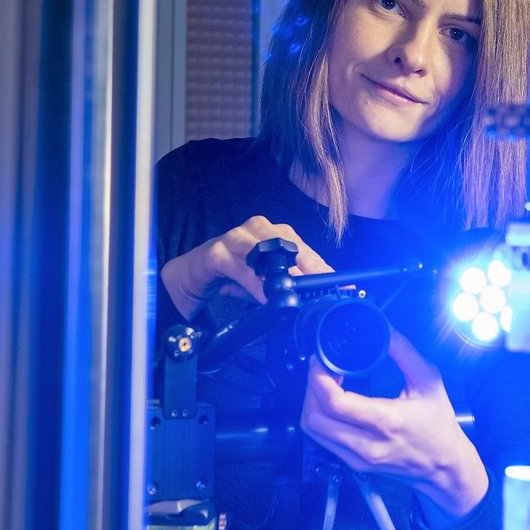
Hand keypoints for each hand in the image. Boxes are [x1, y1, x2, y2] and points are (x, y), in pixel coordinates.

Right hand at [160, 215, 332, 318]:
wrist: (191, 277)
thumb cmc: (232, 276)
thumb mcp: (267, 283)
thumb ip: (291, 286)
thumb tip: (319, 298)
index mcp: (275, 234)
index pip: (305, 249)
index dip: (322, 268)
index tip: (338, 284)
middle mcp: (258, 230)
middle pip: (289, 246)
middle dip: (307, 268)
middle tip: (321, 289)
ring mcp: (236, 238)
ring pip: (266, 253)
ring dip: (282, 275)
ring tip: (296, 293)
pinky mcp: (216, 252)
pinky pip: (239, 267)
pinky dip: (253, 283)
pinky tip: (263, 296)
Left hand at [300, 330, 488, 525]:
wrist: (444, 465)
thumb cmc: (439, 424)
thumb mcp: (428, 380)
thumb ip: (403, 351)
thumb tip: (383, 329)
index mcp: (387, 421)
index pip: (334, 402)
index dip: (319, 377)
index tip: (322, 360)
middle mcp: (368, 444)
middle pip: (314, 417)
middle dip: (312, 386)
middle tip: (323, 368)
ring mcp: (358, 458)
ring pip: (313, 429)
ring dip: (312, 402)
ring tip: (326, 384)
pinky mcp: (354, 464)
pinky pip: (322, 439)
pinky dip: (320, 417)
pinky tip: (332, 402)